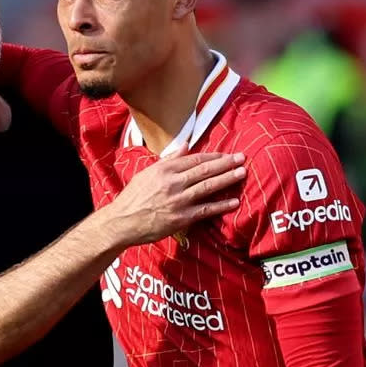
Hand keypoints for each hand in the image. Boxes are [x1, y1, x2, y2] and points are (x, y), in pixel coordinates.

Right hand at [103, 149, 245, 246]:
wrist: (122, 221)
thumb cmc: (133, 196)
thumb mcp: (147, 172)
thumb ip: (169, 159)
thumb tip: (186, 145)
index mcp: (164, 169)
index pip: (194, 159)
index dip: (213, 156)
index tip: (227, 154)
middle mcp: (172, 182)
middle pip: (205, 170)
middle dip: (226, 163)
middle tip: (242, 158)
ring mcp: (178, 200)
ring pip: (208, 187)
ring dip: (227, 179)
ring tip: (242, 173)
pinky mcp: (181, 218)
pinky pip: (205, 210)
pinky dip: (221, 205)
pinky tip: (234, 201)